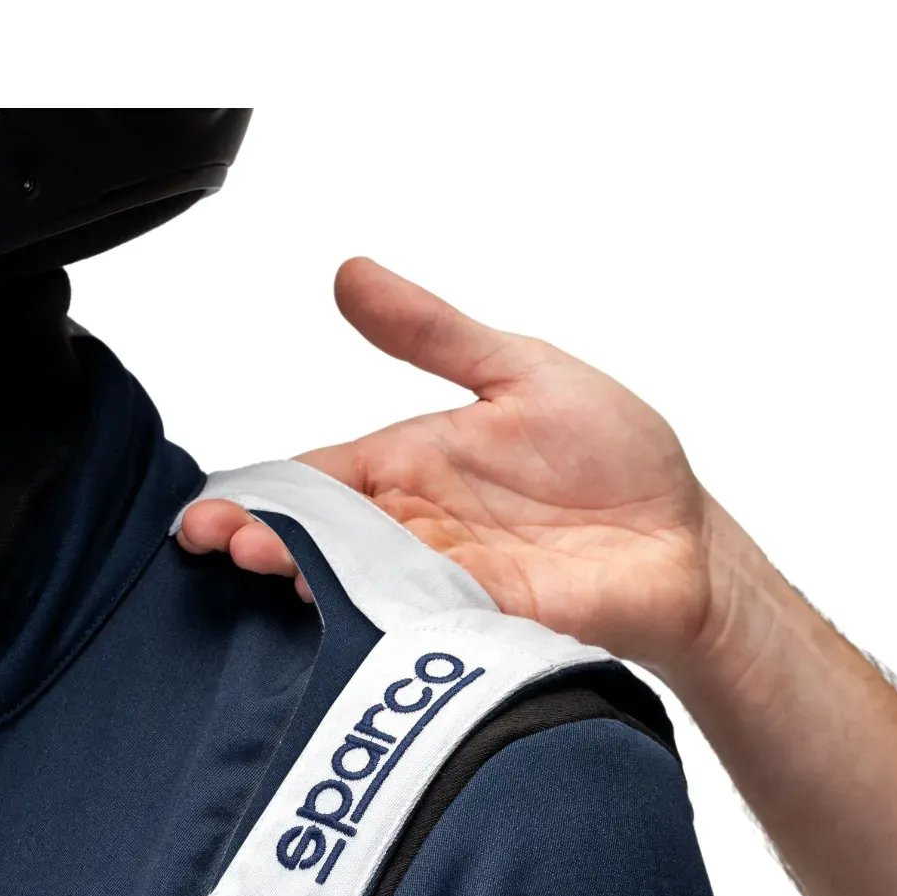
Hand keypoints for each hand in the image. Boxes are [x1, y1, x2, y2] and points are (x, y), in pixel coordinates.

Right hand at [176, 258, 732, 674]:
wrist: (684, 540)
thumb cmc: (617, 457)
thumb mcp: (519, 369)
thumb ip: (432, 333)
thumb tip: (350, 273)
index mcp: (409, 466)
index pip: (314, 480)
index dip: (260, 493)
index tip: (211, 507)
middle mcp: (415, 529)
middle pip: (320, 539)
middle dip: (264, 540)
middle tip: (225, 541)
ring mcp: (447, 581)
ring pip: (359, 584)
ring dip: (310, 580)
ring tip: (266, 568)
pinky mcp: (489, 622)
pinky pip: (425, 619)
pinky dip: (384, 617)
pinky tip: (344, 611)